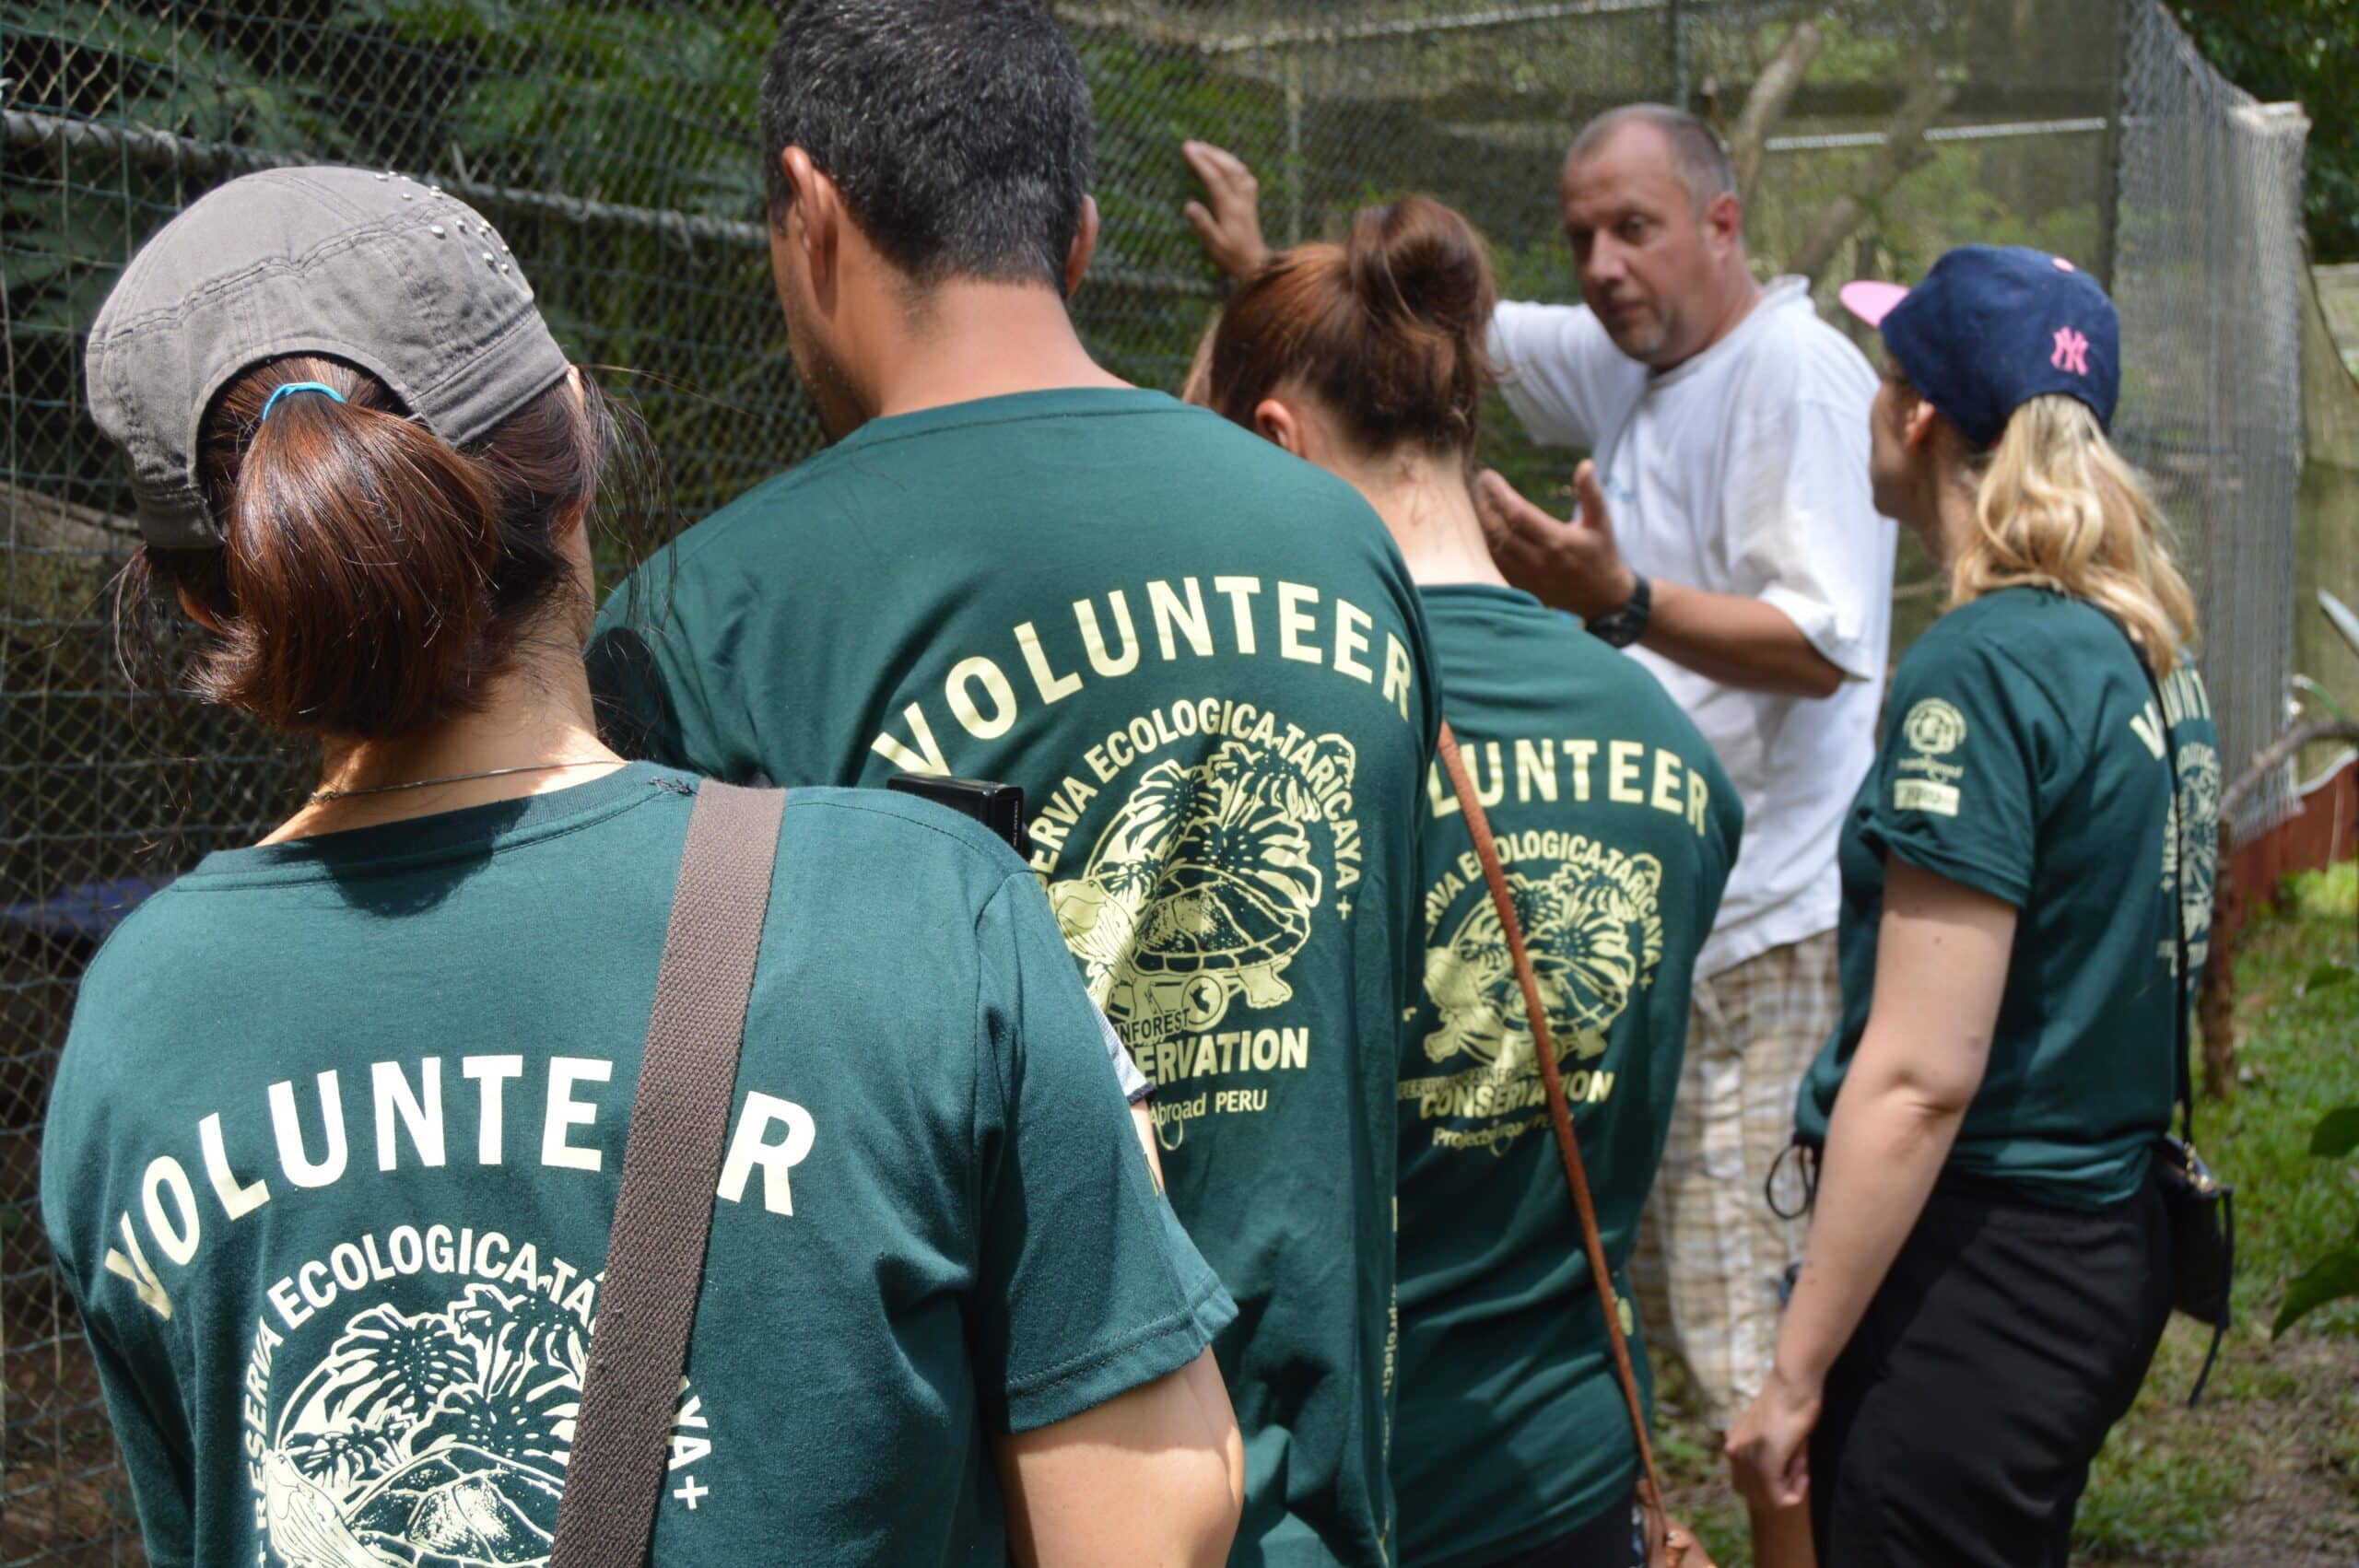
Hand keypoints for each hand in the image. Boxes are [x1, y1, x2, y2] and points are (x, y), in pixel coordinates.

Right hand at [1181, 140, 1270, 278]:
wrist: (1256, 266)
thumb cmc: (1232, 258)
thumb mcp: (1213, 246)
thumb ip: (1202, 225)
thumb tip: (1189, 205)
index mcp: (1230, 209)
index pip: (1214, 178)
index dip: (1200, 162)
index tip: (1187, 149)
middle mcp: (1241, 200)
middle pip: (1227, 168)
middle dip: (1209, 153)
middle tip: (1192, 144)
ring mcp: (1248, 200)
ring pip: (1238, 170)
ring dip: (1222, 156)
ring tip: (1206, 148)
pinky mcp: (1251, 204)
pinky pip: (1246, 177)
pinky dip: (1235, 166)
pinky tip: (1229, 164)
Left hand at [1473, 462, 1638, 622]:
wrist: (1601, 598)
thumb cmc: (1601, 553)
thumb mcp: (1601, 521)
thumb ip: (1591, 493)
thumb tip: (1585, 464)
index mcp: (1557, 541)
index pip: (1517, 513)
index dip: (1499, 493)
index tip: (1488, 475)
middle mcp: (1538, 560)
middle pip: (1498, 529)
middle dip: (1483, 503)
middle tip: (1476, 482)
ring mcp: (1526, 576)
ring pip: (1492, 546)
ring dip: (1480, 521)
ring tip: (1475, 498)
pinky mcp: (1520, 586)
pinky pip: (1494, 562)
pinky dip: (1485, 541)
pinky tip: (1481, 524)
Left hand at [1724, 1364, 1821, 1512]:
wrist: (1793, 1384)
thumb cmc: (1789, 1402)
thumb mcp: (1769, 1431)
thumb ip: (1763, 1451)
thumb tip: (1776, 1476)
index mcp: (1732, 1443)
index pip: (1746, 1483)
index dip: (1773, 1482)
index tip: (1789, 1463)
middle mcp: (1732, 1451)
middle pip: (1752, 1495)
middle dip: (1778, 1490)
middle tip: (1795, 1467)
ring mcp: (1745, 1457)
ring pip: (1765, 1500)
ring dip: (1787, 1490)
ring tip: (1798, 1464)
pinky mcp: (1763, 1462)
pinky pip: (1777, 1497)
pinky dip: (1795, 1492)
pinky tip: (1802, 1468)